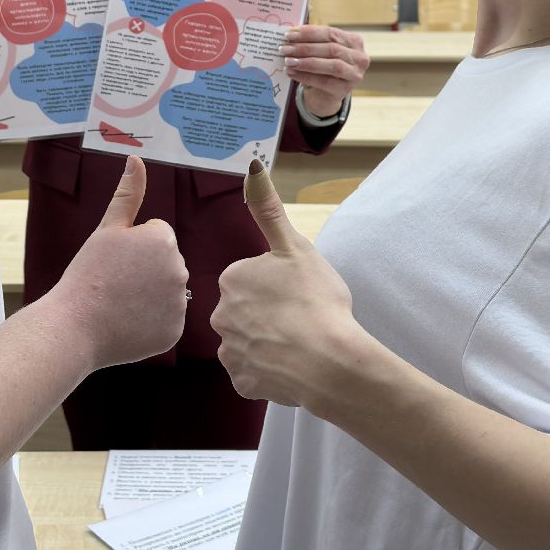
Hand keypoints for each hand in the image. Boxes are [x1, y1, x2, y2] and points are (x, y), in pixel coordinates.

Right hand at [49, 156, 188, 369]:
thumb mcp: (106, 229)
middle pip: (164, 263)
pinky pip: (166, 319)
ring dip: (148, 295)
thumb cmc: (88, 274)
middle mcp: (180, 269)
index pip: (156, 235)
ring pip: (166, 291)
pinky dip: (150, 322)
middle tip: (115, 283)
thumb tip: (136, 158)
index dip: (132, 247)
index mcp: (164, 240)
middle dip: (144, 270)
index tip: (114, 262)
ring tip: (119, 304)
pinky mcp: (175, 331)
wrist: (76, 327)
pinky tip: (127, 323)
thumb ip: (128, 194)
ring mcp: (180, 304)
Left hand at [212, 161, 367, 410]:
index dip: (274, 285)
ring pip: (247, 341)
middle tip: (298, 317)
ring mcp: (230, 352)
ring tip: (298, 343)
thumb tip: (251, 165)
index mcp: (233, 280)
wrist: (328, 362)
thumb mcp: (296, 246)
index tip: (295, 292)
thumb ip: (268, 209)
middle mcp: (221, 315)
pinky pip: (252, 373)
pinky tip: (291, 365)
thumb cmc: (315, 300)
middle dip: (265, 313)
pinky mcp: (242, 383)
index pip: (248, 278)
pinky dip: (269, 370)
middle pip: (244, 310)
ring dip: (266, 342)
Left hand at [281, 25, 368, 118]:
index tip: (289, 34)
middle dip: (305, 48)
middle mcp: (359, 57)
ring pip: (332, 66)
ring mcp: (355, 75)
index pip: (331, 33)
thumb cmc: (323, 66)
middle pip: (331, 49)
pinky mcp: (345, 90)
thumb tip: (291, 33)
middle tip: (284, 48)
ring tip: (287, 61)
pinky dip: (305, 76)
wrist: (326, 93)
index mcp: (354, 41)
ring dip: (306, 62)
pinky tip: (291, 72)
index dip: (309, 33)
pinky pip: (324, 82)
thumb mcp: (321, 51)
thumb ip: (312, 41)